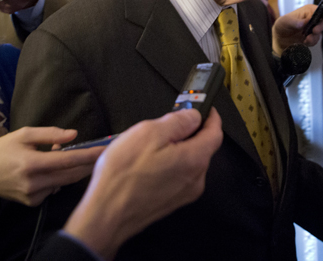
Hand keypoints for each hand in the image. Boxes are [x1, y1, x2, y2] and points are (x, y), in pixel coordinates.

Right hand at [0, 127, 101, 210]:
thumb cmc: (1, 151)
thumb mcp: (22, 134)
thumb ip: (49, 134)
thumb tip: (74, 134)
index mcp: (32, 163)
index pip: (68, 160)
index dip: (89, 155)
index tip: (106, 149)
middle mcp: (34, 183)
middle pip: (71, 175)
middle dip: (89, 164)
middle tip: (104, 154)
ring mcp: (33, 196)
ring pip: (64, 182)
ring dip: (74, 170)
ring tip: (78, 157)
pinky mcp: (32, 203)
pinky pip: (53, 189)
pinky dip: (58, 179)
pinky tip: (51, 171)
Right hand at [63, 108, 222, 259]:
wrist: (107, 215)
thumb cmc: (124, 175)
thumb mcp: (149, 133)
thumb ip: (177, 122)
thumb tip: (193, 116)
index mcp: (194, 160)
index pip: (215, 133)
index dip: (211, 117)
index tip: (205, 108)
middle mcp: (195, 179)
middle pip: (202, 148)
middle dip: (189, 132)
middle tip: (169, 123)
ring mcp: (184, 194)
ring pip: (188, 162)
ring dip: (177, 149)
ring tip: (151, 145)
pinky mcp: (171, 202)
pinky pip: (178, 176)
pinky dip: (169, 164)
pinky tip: (147, 164)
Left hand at [272, 4, 322, 55]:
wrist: (279, 38)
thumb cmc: (282, 25)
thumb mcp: (286, 21)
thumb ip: (295, 21)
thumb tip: (304, 22)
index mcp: (307, 11)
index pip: (318, 10)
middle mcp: (311, 20)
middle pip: (322, 22)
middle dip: (320, 27)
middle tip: (314, 30)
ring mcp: (311, 30)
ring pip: (319, 33)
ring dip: (314, 37)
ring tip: (307, 39)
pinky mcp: (310, 38)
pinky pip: (314, 41)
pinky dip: (310, 42)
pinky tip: (304, 42)